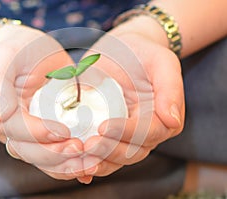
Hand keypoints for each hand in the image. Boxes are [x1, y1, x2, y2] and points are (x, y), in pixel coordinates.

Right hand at [0, 25, 83, 179]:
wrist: (25, 50)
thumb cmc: (17, 49)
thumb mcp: (4, 55)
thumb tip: (2, 116)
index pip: (15, 130)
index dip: (38, 134)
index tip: (64, 131)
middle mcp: (5, 127)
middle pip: (27, 151)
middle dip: (53, 155)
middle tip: (80, 149)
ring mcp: (22, 133)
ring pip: (38, 159)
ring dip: (63, 165)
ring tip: (88, 164)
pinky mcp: (38, 134)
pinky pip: (49, 155)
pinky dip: (66, 164)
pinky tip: (85, 168)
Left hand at [80, 31, 184, 179]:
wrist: (122, 50)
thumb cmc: (144, 53)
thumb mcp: (162, 62)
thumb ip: (171, 89)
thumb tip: (172, 120)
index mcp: (161, 119)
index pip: (147, 133)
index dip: (126, 133)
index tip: (104, 127)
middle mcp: (144, 133)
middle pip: (130, 152)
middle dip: (108, 151)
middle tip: (88, 145)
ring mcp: (123, 135)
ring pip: (114, 159)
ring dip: (97, 162)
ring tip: (78, 157)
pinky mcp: (105, 132)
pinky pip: (99, 152)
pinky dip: (88, 161)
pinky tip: (75, 166)